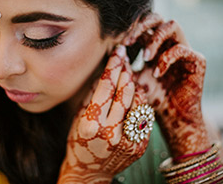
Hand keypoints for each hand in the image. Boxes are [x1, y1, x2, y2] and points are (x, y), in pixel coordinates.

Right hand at [58, 45, 150, 182]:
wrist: (89, 172)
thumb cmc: (79, 140)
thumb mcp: (80, 115)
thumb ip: (94, 94)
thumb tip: (109, 70)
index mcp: (91, 124)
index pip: (106, 86)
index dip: (113, 65)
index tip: (118, 51)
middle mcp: (111, 133)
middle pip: (126, 92)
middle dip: (126, 71)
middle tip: (126, 58)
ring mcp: (128, 141)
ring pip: (139, 102)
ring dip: (136, 86)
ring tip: (129, 77)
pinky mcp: (140, 146)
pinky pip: (144, 117)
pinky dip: (139, 104)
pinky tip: (134, 97)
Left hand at [127, 14, 209, 158]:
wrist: (172, 118)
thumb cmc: (151, 99)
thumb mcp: (134, 81)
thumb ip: (125, 66)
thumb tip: (116, 51)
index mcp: (154, 46)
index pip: (143, 25)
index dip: (132, 29)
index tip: (121, 43)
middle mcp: (169, 44)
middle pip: (158, 18)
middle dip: (142, 24)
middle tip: (129, 40)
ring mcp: (184, 50)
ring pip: (172, 26)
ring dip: (155, 39)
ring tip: (145, 57)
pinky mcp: (197, 61)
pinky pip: (182, 49)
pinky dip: (167, 58)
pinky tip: (157, 72)